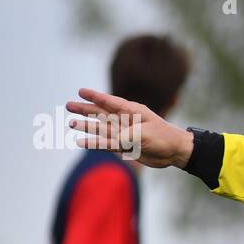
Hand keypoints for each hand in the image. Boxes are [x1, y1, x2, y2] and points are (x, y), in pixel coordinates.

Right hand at [66, 88, 193, 167]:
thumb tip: (110, 140)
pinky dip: (94, 143)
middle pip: (101, 113)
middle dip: (85, 110)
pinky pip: (106, 144)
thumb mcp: (145, 134)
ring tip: (71, 122)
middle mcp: (126, 121)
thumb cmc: (163, 137)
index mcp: (132, 111)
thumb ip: (126, 136)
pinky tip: (82, 142)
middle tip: (68, 105)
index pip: (110, 102)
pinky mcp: (125, 146)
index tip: (81, 91)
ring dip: (87, 126)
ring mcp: (124, 134)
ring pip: (101, 128)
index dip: (95, 96)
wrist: (174, 151)